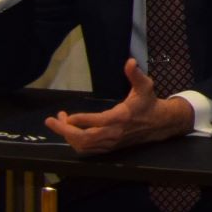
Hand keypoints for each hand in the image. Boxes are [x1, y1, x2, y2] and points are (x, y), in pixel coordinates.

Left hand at [43, 58, 193, 156]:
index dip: (78, 120)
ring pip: (83, 145)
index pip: (95, 121)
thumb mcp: (144, 86)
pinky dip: (75, 142)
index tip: (64, 115)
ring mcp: (111, 142)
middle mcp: (114, 132)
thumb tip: (130, 61)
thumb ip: (135, 74)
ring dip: (68, 136)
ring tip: (60, 122)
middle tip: (52, 120)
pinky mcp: (109, 148)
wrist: (159, 123)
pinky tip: (70, 131)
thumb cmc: (148, 102)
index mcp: (120, 117)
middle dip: (64, 131)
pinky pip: (87, 149)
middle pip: (84, 138)